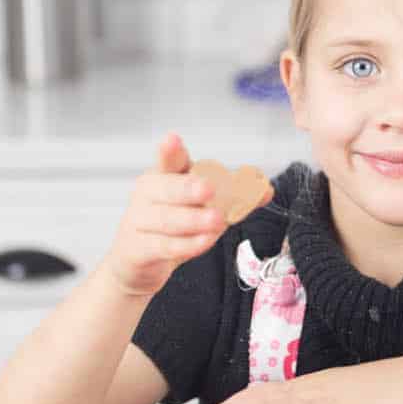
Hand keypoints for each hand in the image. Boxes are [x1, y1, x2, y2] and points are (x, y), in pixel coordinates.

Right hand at [96, 133, 231, 298]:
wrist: (136, 264)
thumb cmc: (171, 228)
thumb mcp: (201, 208)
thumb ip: (234, 199)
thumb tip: (266, 190)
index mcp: (164, 176)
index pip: (168, 160)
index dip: (169, 150)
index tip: (172, 139)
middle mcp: (147, 194)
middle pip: (167, 187)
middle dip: (188, 188)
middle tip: (209, 189)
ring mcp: (138, 221)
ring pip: (166, 218)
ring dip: (193, 220)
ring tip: (216, 221)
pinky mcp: (137, 248)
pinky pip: (162, 245)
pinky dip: (185, 245)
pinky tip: (204, 241)